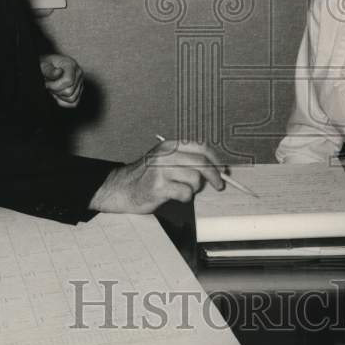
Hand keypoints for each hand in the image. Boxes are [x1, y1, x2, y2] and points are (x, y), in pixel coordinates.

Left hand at [40, 53, 83, 107]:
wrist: (51, 65)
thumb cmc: (47, 65)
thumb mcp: (44, 65)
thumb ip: (49, 70)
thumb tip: (58, 73)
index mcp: (72, 65)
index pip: (68, 81)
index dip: (55, 85)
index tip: (47, 82)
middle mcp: (79, 74)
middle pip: (69, 92)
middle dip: (56, 91)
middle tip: (49, 85)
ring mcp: (80, 83)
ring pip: (72, 99)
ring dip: (59, 96)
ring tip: (53, 89)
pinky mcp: (79, 91)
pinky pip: (74, 103)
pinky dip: (63, 102)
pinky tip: (57, 94)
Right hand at [89, 139, 225, 213]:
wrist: (122, 188)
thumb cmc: (147, 176)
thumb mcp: (164, 160)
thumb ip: (186, 159)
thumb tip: (216, 168)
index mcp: (169, 146)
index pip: (201, 147)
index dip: (215, 159)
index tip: (222, 170)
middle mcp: (166, 155)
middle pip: (201, 162)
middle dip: (214, 176)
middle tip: (219, 185)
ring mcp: (161, 170)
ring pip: (195, 179)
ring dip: (194, 189)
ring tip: (184, 190)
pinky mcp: (159, 187)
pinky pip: (185, 193)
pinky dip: (185, 197)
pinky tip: (176, 196)